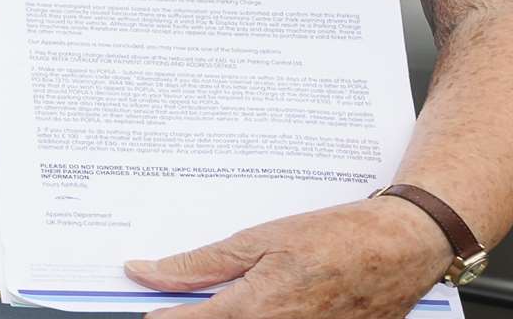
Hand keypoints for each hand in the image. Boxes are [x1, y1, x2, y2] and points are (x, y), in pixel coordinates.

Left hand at [124, 197, 454, 317]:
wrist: (401, 247)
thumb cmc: (335, 237)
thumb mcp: (258, 239)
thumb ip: (199, 264)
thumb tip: (146, 272)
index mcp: (258, 308)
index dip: (164, 316)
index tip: (149, 309)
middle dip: (198, 315)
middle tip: (187, 300)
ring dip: (232, 314)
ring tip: (239, 294)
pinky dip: (263, 317)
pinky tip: (267, 302)